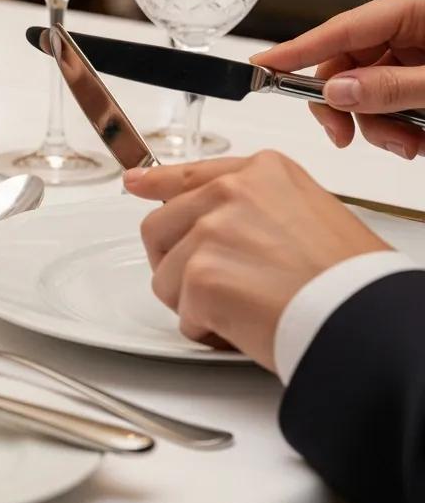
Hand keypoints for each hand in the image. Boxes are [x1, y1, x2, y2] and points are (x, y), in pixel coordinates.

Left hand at [123, 151, 389, 370]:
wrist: (364, 317)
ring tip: (242, 308)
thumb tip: (203, 215)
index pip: (190, 175)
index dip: (158, 184)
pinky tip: (244, 327)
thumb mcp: (306, 213)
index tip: (137, 182)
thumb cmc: (348, 277)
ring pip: (164, 275)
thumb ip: (251, 207)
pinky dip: (207, 330)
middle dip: (176, 263)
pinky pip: (182, 313)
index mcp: (260, 172)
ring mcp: (211, 232)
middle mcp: (230, 193)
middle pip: (160, 227)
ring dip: (192, 301)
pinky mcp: (200, 275)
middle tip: (213, 287)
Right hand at [252, 0, 424, 159]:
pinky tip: (421, 136)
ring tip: (410, 144)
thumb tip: (337, 93)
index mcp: (416, 7)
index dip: (295, 50)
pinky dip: (401, 123)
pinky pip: (393, 95)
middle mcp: (413, 24)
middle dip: (346, 107)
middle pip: (349, 63)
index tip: (258, 66)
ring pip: (369, 86)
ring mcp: (421, 47)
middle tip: (343, 136)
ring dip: (380, 124)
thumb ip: (392, 87)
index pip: (339, 29)